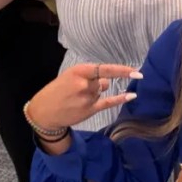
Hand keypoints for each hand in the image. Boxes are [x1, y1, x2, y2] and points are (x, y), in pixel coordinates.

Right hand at [28, 63, 142, 131]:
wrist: (44, 112)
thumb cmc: (57, 90)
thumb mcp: (70, 75)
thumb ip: (90, 75)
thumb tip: (109, 79)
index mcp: (79, 71)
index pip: (106, 69)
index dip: (122, 70)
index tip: (137, 70)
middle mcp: (85, 85)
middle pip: (104, 81)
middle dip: (97, 83)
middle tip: (80, 88)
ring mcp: (88, 98)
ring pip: (102, 91)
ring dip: (95, 93)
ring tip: (78, 97)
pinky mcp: (90, 110)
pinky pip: (108, 102)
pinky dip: (121, 99)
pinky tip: (132, 96)